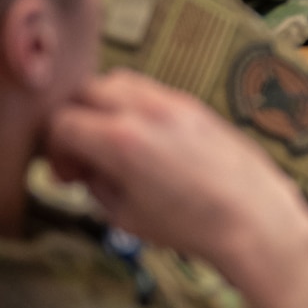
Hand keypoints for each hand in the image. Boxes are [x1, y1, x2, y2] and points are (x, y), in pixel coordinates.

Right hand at [43, 71, 307, 307]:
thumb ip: (95, 184)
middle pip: (85, 92)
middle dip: (74, 121)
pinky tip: (146, 143)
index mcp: (119, 139)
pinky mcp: (195, 104)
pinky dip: (135, 108)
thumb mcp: (124, 216)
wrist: (253, 218)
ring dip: (104, 108)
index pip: (61, 123)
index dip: (54, 150)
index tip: (66, 174)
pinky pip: (151, 92)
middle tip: (82, 157)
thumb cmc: (190, 226)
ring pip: (119, 82)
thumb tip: (83, 169)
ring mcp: (173, 102)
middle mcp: (144, 110)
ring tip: (113, 145)